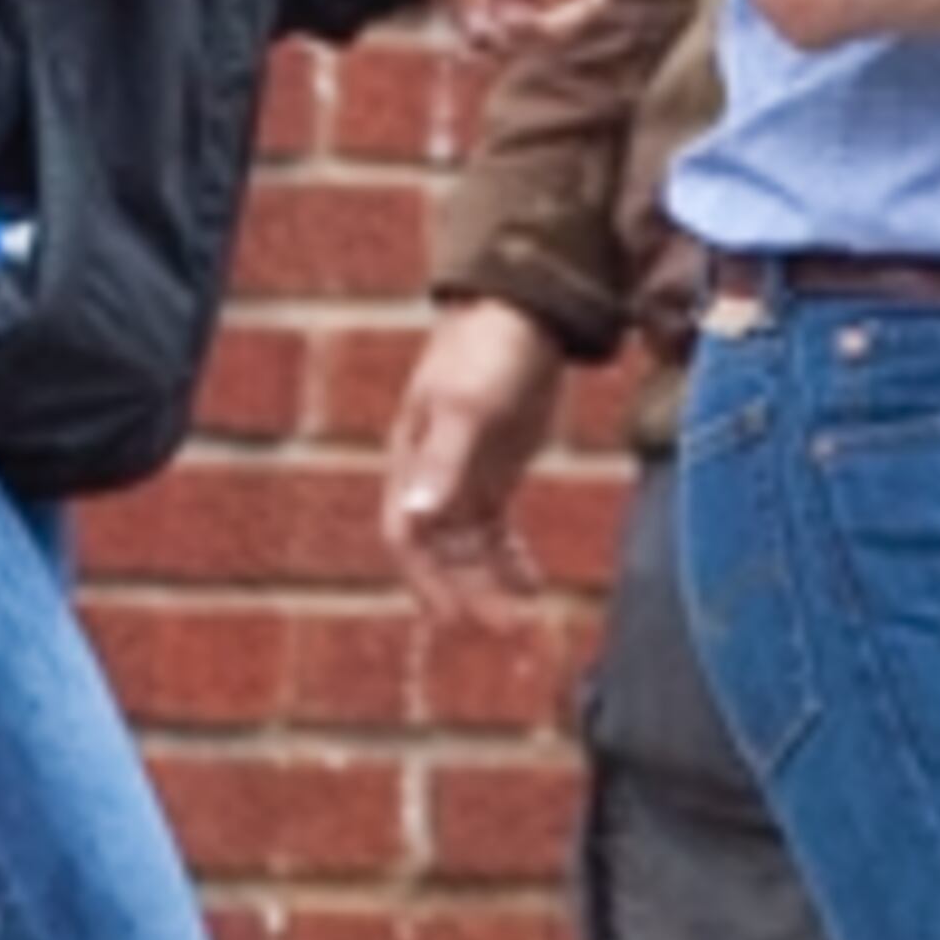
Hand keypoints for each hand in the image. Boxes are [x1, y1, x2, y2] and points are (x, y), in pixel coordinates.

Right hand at [382, 295, 569, 604]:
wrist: (525, 309)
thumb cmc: (488, 349)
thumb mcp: (467, 403)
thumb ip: (445, 459)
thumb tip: (420, 515)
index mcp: (411, 462)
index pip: (407, 537)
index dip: (426, 582)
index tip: (454, 621)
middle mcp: (430, 477)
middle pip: (441, 553)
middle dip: (467, 594)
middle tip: (506, 631)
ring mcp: (463, 476)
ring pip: (468, 549)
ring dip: (489, 585)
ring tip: (522, 619)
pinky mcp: (495, 473)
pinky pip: (494, 532)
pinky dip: (509, 560)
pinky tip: (531, 585)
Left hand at [384, 0, 604, 54]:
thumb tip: (480, 30)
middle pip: (589, 3)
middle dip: (548, 25)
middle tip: (498, 25)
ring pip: (561, 32)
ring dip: (521, 45)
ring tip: (471, 38)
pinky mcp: (513, 12)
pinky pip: (526, 45)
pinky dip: (498, 54)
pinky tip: (461, 50)